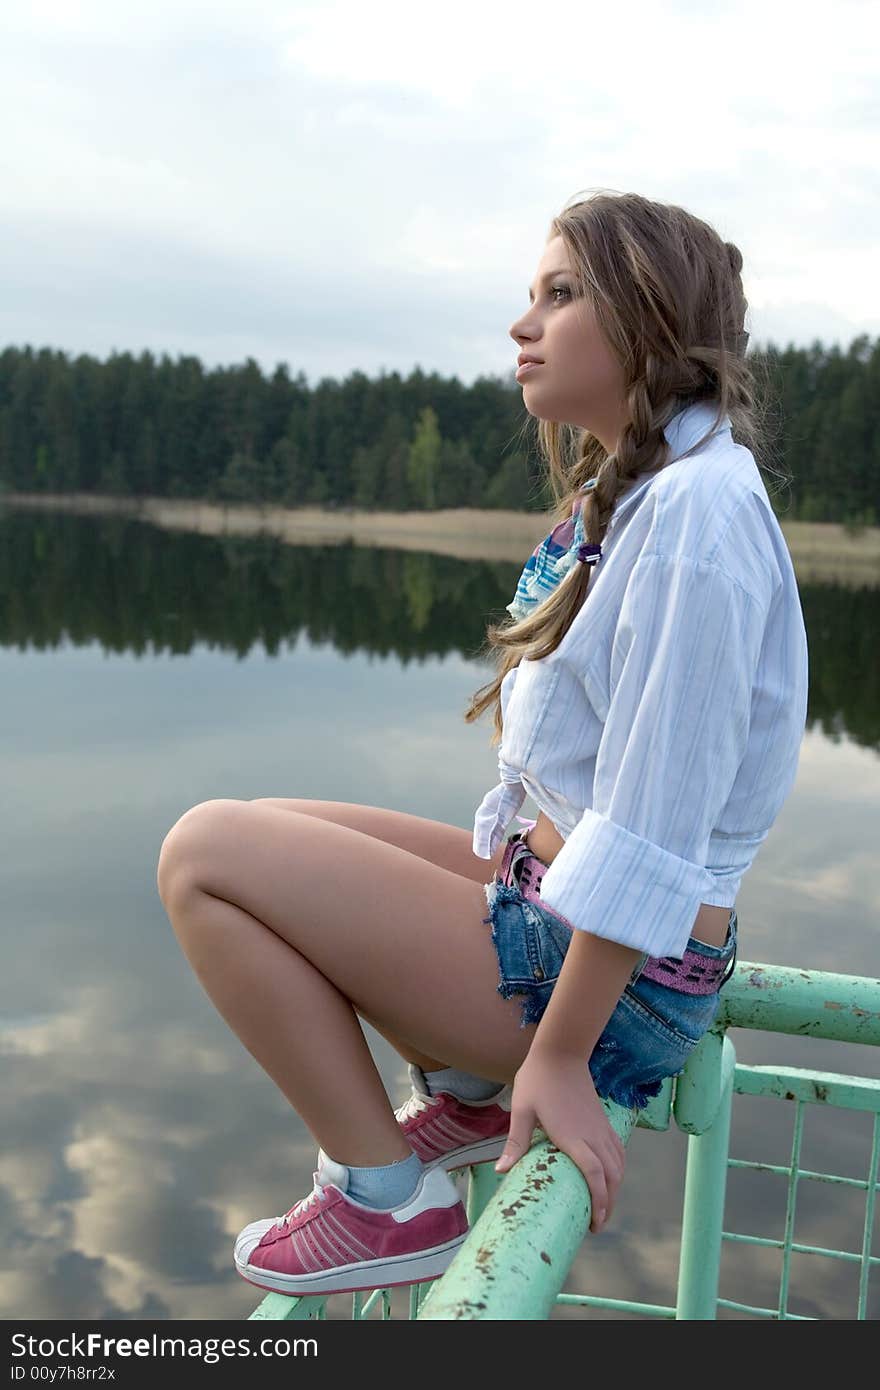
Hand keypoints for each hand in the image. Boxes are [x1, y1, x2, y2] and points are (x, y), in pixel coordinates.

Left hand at [494, 1047, 625, 1234]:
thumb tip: (502, 1171)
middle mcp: (592, 1134)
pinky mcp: (603, 1120)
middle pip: (611, 1175)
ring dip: (616, 1188)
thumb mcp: (522, 1110)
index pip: (594, 1173)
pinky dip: (618, 1169)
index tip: (595, 1222)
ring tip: (605, 1206)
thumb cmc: (537, 1080)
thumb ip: (516, 1142)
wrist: (560, 1052)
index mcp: (572, 1136)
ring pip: (618, 1164)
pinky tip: (611, 1176)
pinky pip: (618, 1150)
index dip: (599, 1200)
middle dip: (609, 1203)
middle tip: (597, 1224)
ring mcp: (601, 1127)